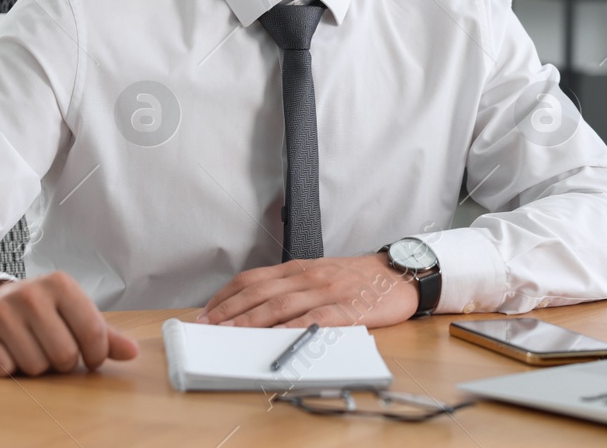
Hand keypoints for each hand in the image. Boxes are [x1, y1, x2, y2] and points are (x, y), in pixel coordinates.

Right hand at [0, 271, 139, 375]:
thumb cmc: (39, 312)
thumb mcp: (73, 314)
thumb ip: (104, 334)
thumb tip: (133, 352)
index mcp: (60, 284)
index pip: (93, 333)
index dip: (96, 355)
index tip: (91, 358)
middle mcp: (30, 294)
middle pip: (65, 355)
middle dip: (63, 363)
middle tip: (54, 351)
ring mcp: (1, 312)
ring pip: (36, 367)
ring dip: (36, 367)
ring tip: (29, 348)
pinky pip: (6, 371)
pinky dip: (10, 369)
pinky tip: (7, 351)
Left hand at [198, 255, 417, 327]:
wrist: (399, 275)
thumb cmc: (358, 278)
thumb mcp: (321, 274)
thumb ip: (293, 287)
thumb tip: (258, 306)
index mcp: (299, 268)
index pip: (253, 278)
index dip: (227, 294)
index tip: (207, 310)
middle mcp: (308, 277)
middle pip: (260, 292)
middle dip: (229, 309)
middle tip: (207, 325)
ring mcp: (326, 291)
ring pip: (280, 305)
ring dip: (250, 320)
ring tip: (228, 333)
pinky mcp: (345, 309)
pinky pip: (313, 320)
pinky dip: (291, 330)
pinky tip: (274, 339)